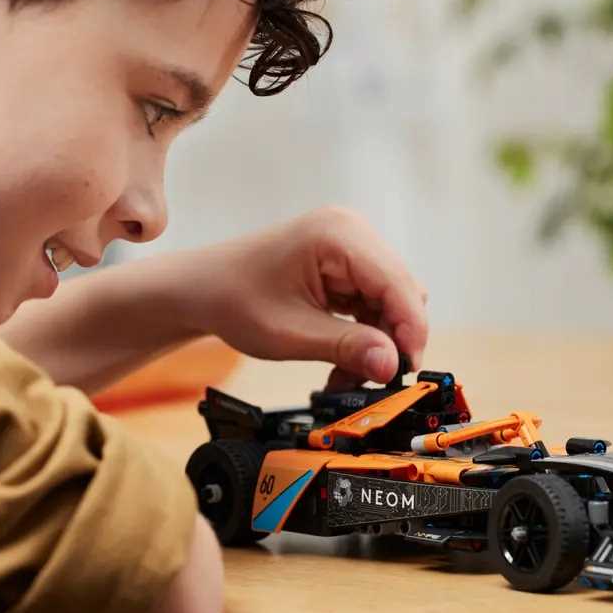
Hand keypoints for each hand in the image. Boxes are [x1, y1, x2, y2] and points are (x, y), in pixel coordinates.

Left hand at [193, 207, 428, 385]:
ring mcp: (349, 245)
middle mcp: (350, 231)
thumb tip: (392, 366)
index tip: (407, 371)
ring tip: (348, 376)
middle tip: (374, 381)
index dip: (411, 331)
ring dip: (377, 342)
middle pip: (401, 292)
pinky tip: (345, 360)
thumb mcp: (290, 333)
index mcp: (338, 234)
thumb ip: (346, 347)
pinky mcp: (345, 264)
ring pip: (390, 302)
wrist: (202, 288)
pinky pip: (373, 302)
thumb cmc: (233, 299)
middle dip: (392, 340)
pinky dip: (365, 334)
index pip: (398, 284)